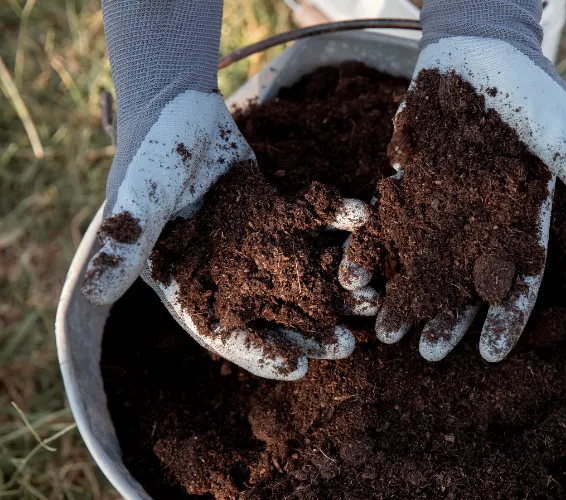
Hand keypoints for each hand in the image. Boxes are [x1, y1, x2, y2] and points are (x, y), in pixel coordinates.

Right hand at [80, 91, 377, 379]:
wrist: (175, 106)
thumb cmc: (148, 156)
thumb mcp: (136, 201)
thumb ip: (125, 243)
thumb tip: (93, 294)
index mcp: (190, 283)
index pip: (224, 332)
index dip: (259, 354)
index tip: (298, 369)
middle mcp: (228, 272)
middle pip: (273, 313)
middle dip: (311, 331)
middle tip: (349, 345)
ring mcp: (257, 244)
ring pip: (302, 274)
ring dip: (336, 287)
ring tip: (372, 299)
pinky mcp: (280, 212)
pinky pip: (315, 223)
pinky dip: (339, 223)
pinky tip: (365, 223)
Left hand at [339, 0, 565, 362]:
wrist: (479, 52)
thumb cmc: (530, 93)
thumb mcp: (565, 133)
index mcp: (521, 223)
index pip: (518, 281)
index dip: (505, 319)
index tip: (490, 355)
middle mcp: (481, 225)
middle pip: (464, 284)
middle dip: (447, 319)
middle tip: (424, 353)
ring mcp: (443, 207)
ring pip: (423, 263)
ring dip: (406, 296)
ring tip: (385, 328)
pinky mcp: (409, 186)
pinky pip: (388, 225)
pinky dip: (373, 248)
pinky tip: (355, 276)